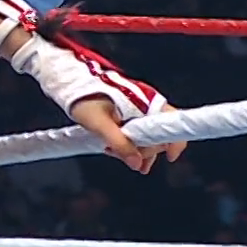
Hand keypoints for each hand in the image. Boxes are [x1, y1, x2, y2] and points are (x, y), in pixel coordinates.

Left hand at [69, 97, 185, 174]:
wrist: (71, 84)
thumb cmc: (84, 98)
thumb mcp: (100, 123)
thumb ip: (119, 143)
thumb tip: (136, 162)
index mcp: (145, 101)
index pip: (172, 121)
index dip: (175, 140)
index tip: (170, 157)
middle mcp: (147, 104)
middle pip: (161, 134)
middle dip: (148, 150)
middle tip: (132, 160)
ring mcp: (140, 110)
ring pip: (151, 136)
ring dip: (142, 151)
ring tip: (131, 162)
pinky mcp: (132, 114)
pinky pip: (141, 133)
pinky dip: (137, 146)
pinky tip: (129, 156)